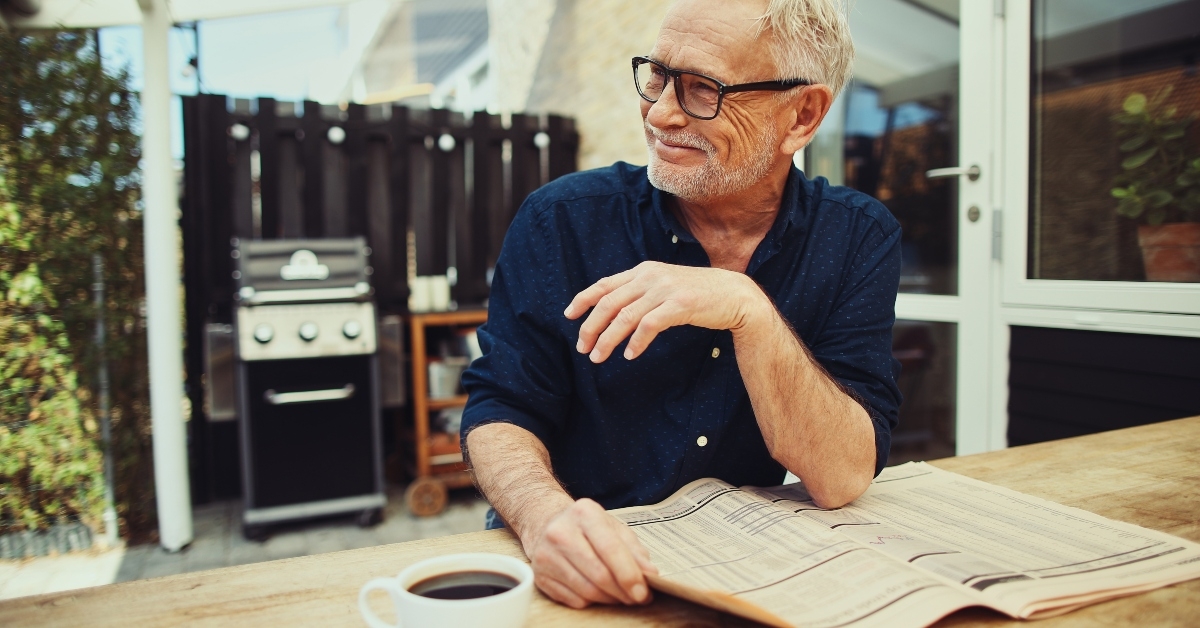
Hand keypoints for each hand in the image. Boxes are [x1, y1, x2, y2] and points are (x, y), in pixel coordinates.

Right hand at [524, 498, 658, 608]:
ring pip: (587, 590)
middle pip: (599, 574)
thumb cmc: (586, 527)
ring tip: (620, 595)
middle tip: (636, 598)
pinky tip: (598, 592)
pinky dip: (592, 601)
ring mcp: (547, 555)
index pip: (610, 549)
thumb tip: (649, 575)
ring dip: (609, 599)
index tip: (643, 593)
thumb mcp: (613, 528)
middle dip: (622, 592)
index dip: (629, 575)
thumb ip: (634, 550)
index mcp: (584, 513)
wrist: (547, 524)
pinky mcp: (540, 576)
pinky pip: (574, 600)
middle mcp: (561, 532)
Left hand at [564, 261, 766, 361]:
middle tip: (582, 348)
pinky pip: (649, 325)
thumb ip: (641, 293)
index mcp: (643, 271)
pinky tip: (629, 355)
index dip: (583, 299)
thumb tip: (613, 310)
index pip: (604, 284)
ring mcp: (664, 290)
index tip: (569, 316)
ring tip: (598, 357)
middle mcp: (650, 277)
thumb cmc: (698, 295)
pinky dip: (636, 342)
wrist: (735, 295)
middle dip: (590, 327)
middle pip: (608, 302)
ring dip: (607, 339)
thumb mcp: (665, 287)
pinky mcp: (679, 305)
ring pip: (624, 316)